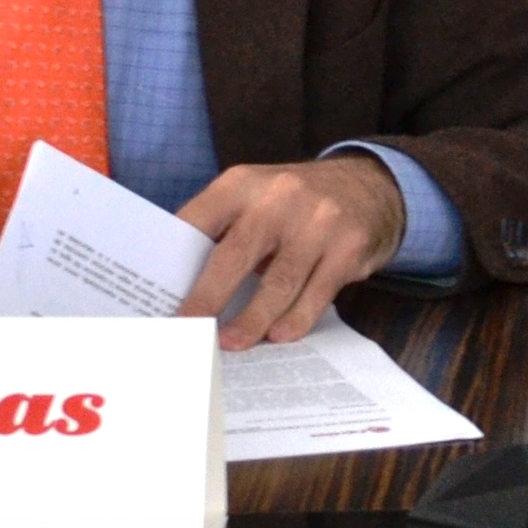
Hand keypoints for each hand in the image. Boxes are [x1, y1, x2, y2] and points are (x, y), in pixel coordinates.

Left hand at [176, 155, 405, 348]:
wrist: (369, 185)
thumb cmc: (295, 202)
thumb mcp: (257, 196)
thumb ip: (224, 228)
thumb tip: (183, 284)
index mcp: (244, 183)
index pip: (198, 220)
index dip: (174, 259)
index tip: (157, 296)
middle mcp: (280, 196)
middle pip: (235, 254)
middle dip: (207, 298)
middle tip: (189, 330)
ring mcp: (318, 222)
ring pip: (277, 282)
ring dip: (251, 321)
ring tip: (230, 344)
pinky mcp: (348, 247)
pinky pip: (316, 293)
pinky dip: (295, 319)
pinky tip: (278, 335)